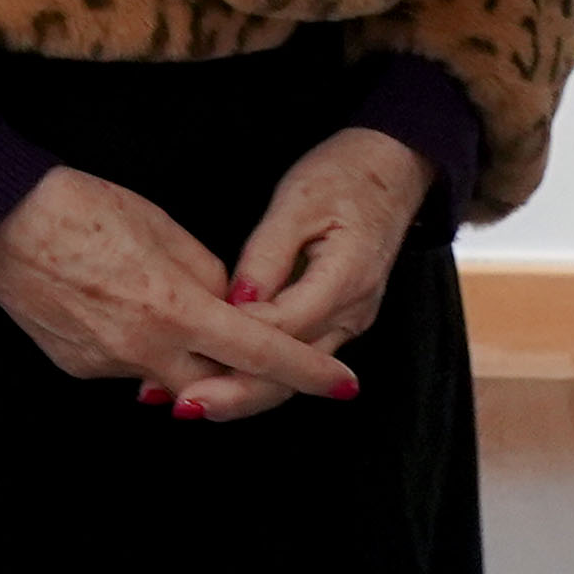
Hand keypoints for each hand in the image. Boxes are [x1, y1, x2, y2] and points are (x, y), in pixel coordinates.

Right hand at [0, 164, 366, 423]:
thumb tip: (230, 304)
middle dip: (246, 374)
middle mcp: (145, 351)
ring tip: (161, 297)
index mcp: (175, 309)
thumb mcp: (161, 228)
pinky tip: (119, 303)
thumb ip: (206, 275)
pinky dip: (141, 345)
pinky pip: (129, 368)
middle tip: (263, 351)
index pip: (260, 352)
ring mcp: (108, 366)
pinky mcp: (77, 368)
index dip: (306, 370)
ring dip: (186, 352)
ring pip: (171, 376)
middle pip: (220, 382)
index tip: (343, 384)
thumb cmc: (83, 207)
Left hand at [204, 126, 431, 418]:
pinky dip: (259, 374)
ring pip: (295, 376)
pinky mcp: (336, 322)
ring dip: (244, 393)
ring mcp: (348, 322)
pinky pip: (298, 360)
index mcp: (346, 279)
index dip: (236, 342)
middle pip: (293, 371)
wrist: (389, 169)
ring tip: (190, 402)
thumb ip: (266, 255)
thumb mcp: (297, 202)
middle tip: (184, 404)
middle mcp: (352, 313)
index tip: (190, 352)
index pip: (286, 327)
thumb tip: (236, 302)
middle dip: (237, 392)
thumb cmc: (340, 176)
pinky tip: (220, 380)